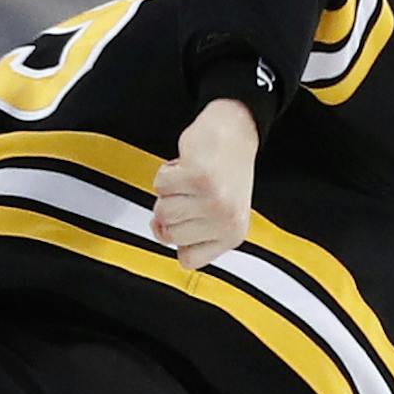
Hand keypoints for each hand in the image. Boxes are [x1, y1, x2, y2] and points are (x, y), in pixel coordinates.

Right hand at [152, 99, 258, 272]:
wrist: (235, 133)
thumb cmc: (225, 174)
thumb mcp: (219, 214)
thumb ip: (190, 231)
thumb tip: (157, 229)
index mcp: (233, 236)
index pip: (187, 260)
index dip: (179, 240)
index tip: (189, 221)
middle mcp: (226, 221)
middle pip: (169, 236)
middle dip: (172, 212)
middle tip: (190, 194)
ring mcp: (214, 200)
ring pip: (162, 211)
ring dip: (168, 191)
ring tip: (189, 180)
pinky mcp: (198, 176)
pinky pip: (160, 185)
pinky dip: (166, 172)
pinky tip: (185, 166)